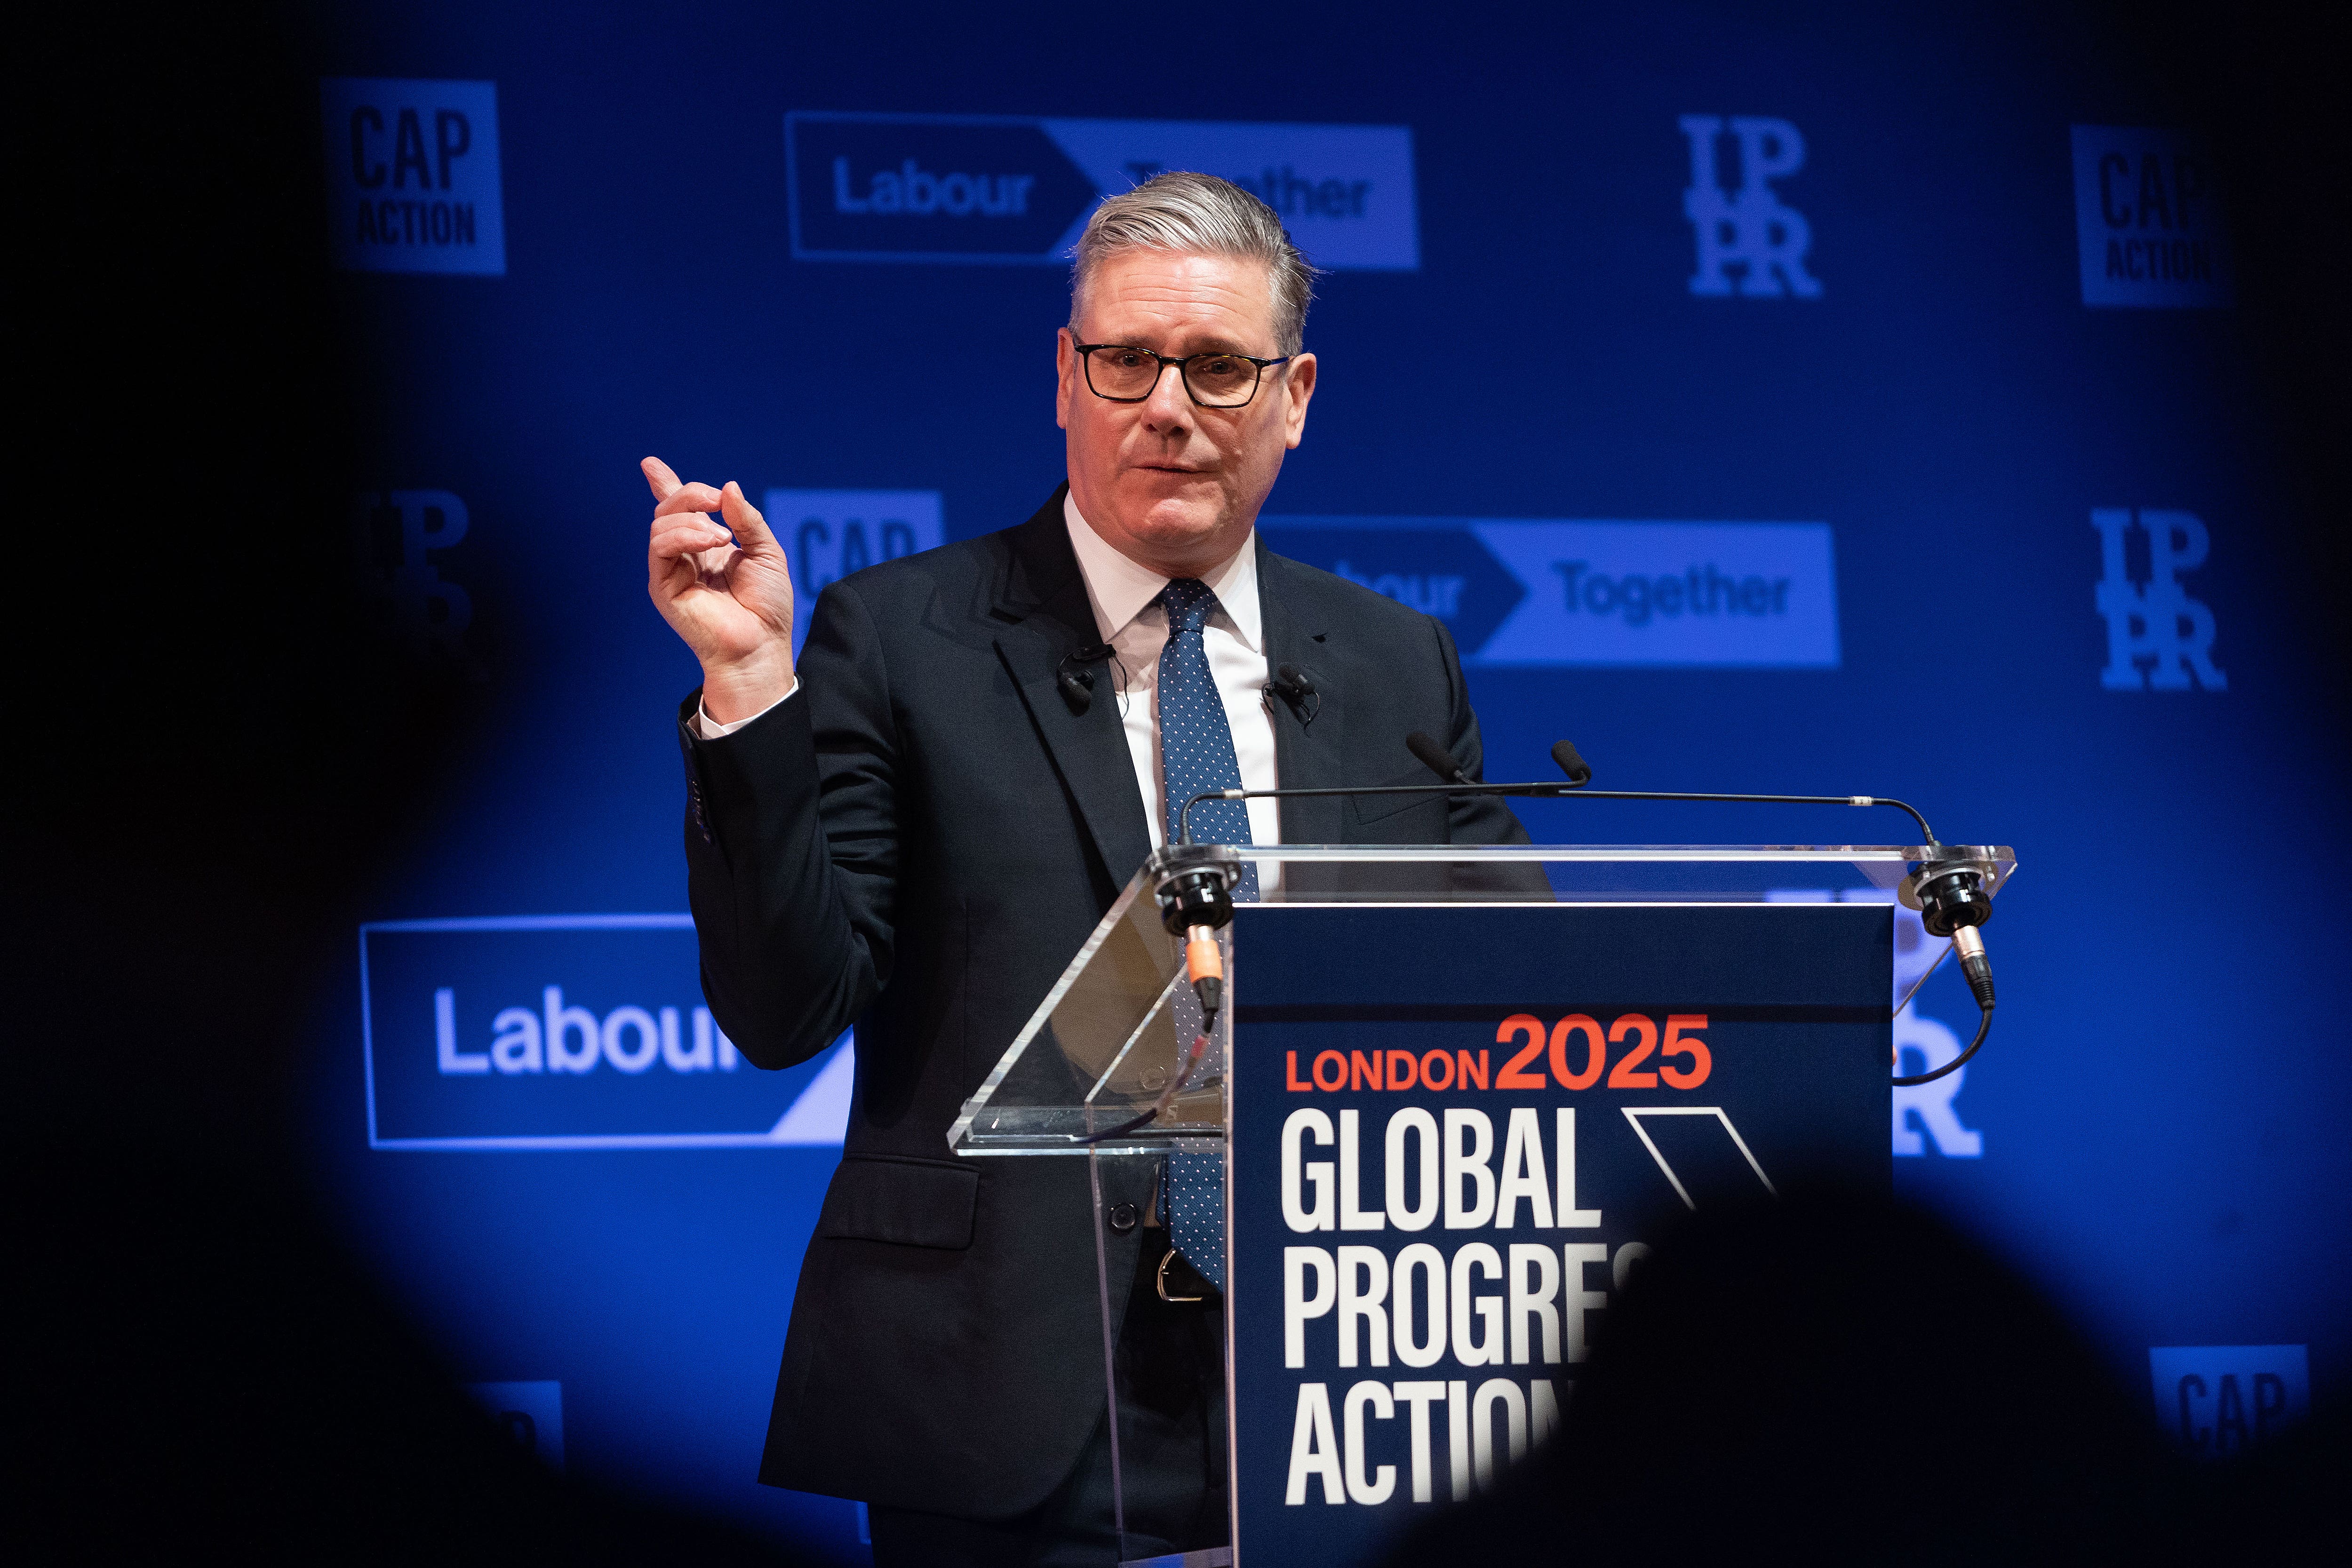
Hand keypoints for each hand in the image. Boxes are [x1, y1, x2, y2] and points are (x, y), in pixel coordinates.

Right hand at [644, 457, 796, 724]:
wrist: (760, 645)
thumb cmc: (767, 607)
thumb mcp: (766, 553)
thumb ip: (747, 520)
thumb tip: (728, 487)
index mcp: (707, 547)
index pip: (681, 511)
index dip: (666, 486)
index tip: (650, 465)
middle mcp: (686, 557)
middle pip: (670, 509)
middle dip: (690, 493)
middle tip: (717, 498)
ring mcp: (672, 571)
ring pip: (662, 523)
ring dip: (693, 517)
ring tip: (723, 536)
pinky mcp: (663, 586)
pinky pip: (661, 546)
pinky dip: (686, 534)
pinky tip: (712, 541)